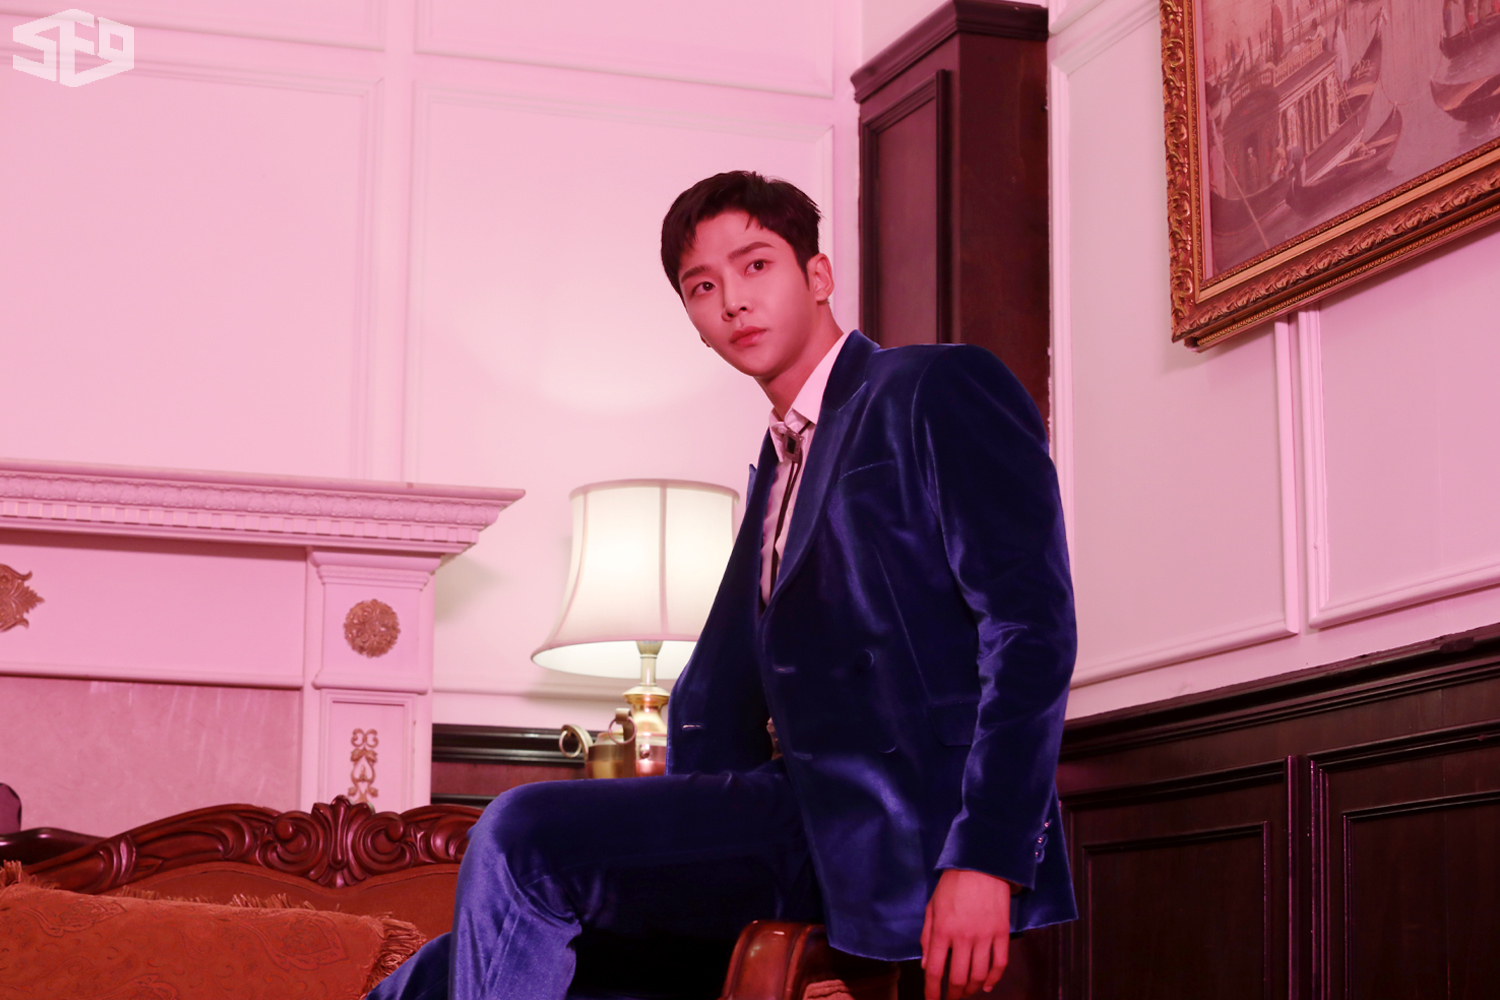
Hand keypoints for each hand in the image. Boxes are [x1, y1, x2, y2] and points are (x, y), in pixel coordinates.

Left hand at [920, 869, 1011, 999]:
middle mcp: (963, 937)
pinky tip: (986, 986)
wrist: (981, 864)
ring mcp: (985, 936)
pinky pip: (1000, 963)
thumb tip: (927, 966)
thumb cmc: (952, 884)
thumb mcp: (932, 907)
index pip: (935, 971)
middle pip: (958, 978)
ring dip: (971, 989)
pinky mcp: (1002, 933)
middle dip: (953, 995)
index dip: (932, 992)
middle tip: (951, 999)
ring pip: (979, 975)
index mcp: (942, 930)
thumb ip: (927, 937)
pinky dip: (994, 979)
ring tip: (966, 993)